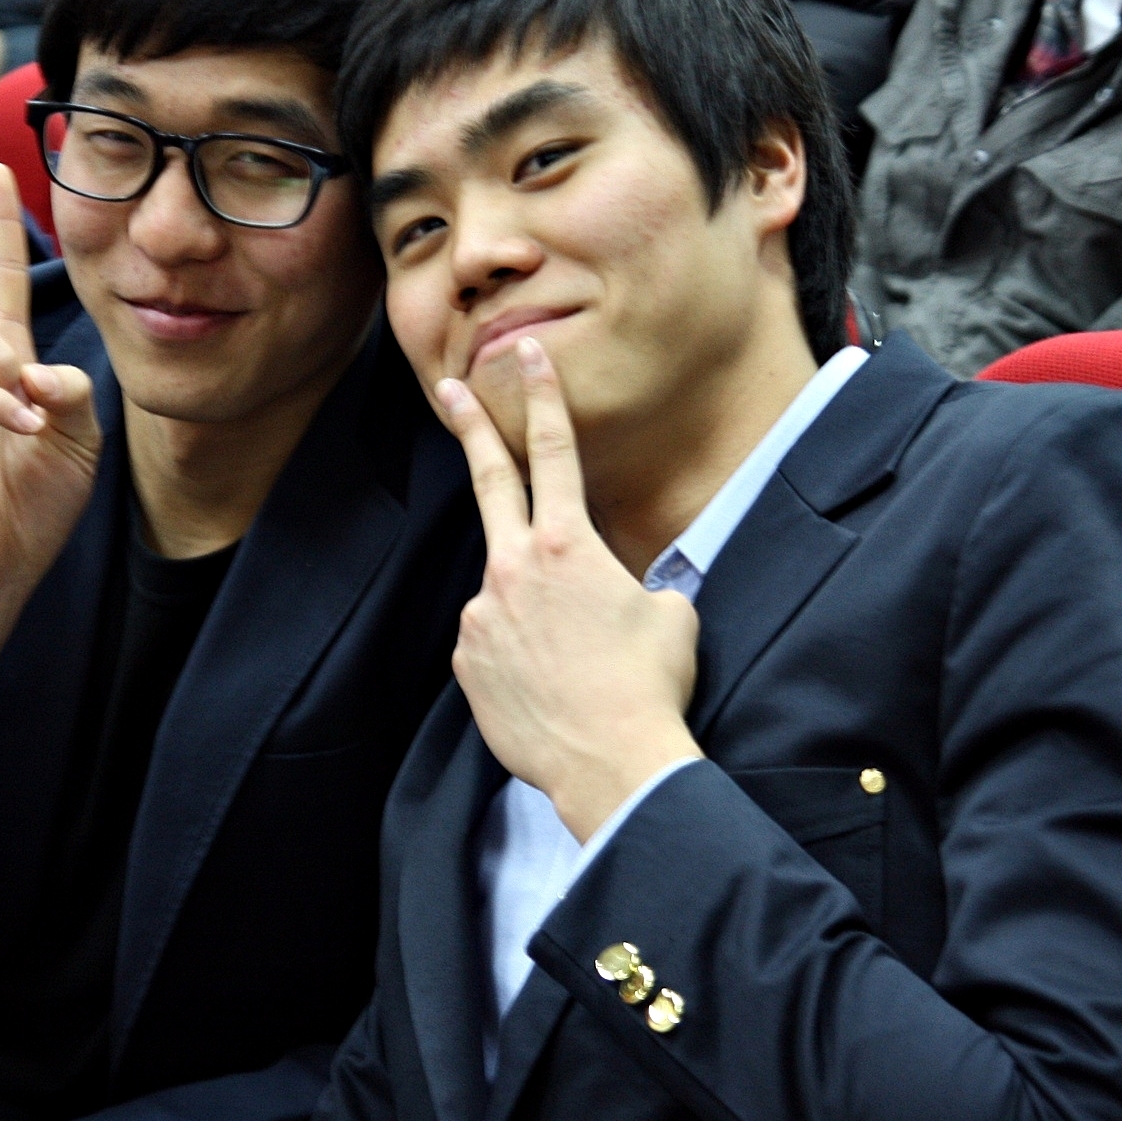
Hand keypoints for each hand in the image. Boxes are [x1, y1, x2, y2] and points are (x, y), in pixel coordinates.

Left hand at [436, 338, 701, 840]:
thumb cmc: (650, 686)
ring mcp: (482, 615)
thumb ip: (636, 583)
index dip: (542, 398)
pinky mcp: (466, 660)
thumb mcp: (669, 614)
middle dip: (473, 428)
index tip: (527, 357)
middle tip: (452, 388)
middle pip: (490, 481)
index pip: (554, 452)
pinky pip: (492, 643)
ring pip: (506, 592)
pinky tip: (550, 688)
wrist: (612, 764)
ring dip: (534, 613)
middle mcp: (514, 569)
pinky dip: (518, 655)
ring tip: (573, 665)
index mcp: (569, 546)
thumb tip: (625, 588)